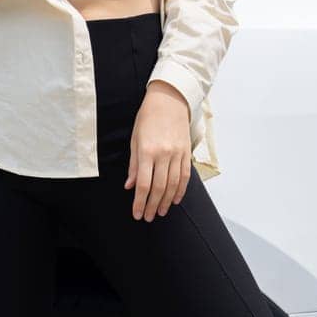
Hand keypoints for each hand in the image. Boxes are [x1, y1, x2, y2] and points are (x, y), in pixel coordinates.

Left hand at [125, 80, 192, 220]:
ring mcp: (178, 153)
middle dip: (152, 205)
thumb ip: (133, 164)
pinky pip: (185, 175)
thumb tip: (129, 186)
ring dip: (166, 201)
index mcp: (147, 151)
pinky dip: (181, 190)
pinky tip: (175, 199)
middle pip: (159, 187)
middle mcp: (164, 154)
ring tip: (160, 211)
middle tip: (148, 217)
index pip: (143, 184)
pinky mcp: (187, 152)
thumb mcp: (135, 139)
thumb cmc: (148, 117)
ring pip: (174, 184)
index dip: (139, 202)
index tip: (136, 213)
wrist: (170, 99)